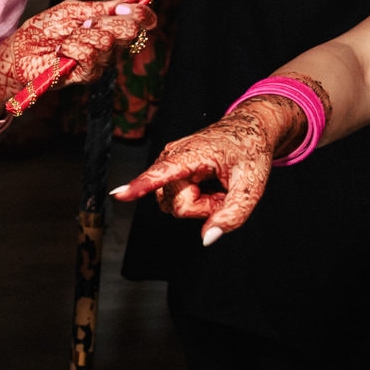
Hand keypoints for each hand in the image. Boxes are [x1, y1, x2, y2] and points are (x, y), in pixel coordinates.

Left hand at [0, 0, 154, 109]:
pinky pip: (90, 54)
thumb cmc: (42, 31)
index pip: (140, 21)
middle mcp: (111, 47)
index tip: (126, 5)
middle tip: (84, 22)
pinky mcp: (88, 75)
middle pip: (130, 31)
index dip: (140, 12)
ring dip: (81, 35)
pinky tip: (61, 50)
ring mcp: (101, 62)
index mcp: (109, 28)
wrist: (18, 53)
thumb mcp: (71, 11)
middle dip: (106, 21)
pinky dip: (72, 47)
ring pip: (107, 41)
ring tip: (64, 38)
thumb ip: (102, 6)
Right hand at [111, 93, 300, 238]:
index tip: (118, 194)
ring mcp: (167, 165)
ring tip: (216, 184)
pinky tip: (207, 184)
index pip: (163, 173)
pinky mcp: (168, 172)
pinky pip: (175, 201)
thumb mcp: (252, 186)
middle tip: (224, 189)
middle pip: (179, 205)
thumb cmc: (249, 152)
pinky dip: (195, 200)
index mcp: (193, 153)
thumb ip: (232, 215)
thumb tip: (207, 239)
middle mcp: (171, 157)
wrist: (247, 129)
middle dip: (204, 206)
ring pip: (175, 206)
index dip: (141, 185)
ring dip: (200, 204)